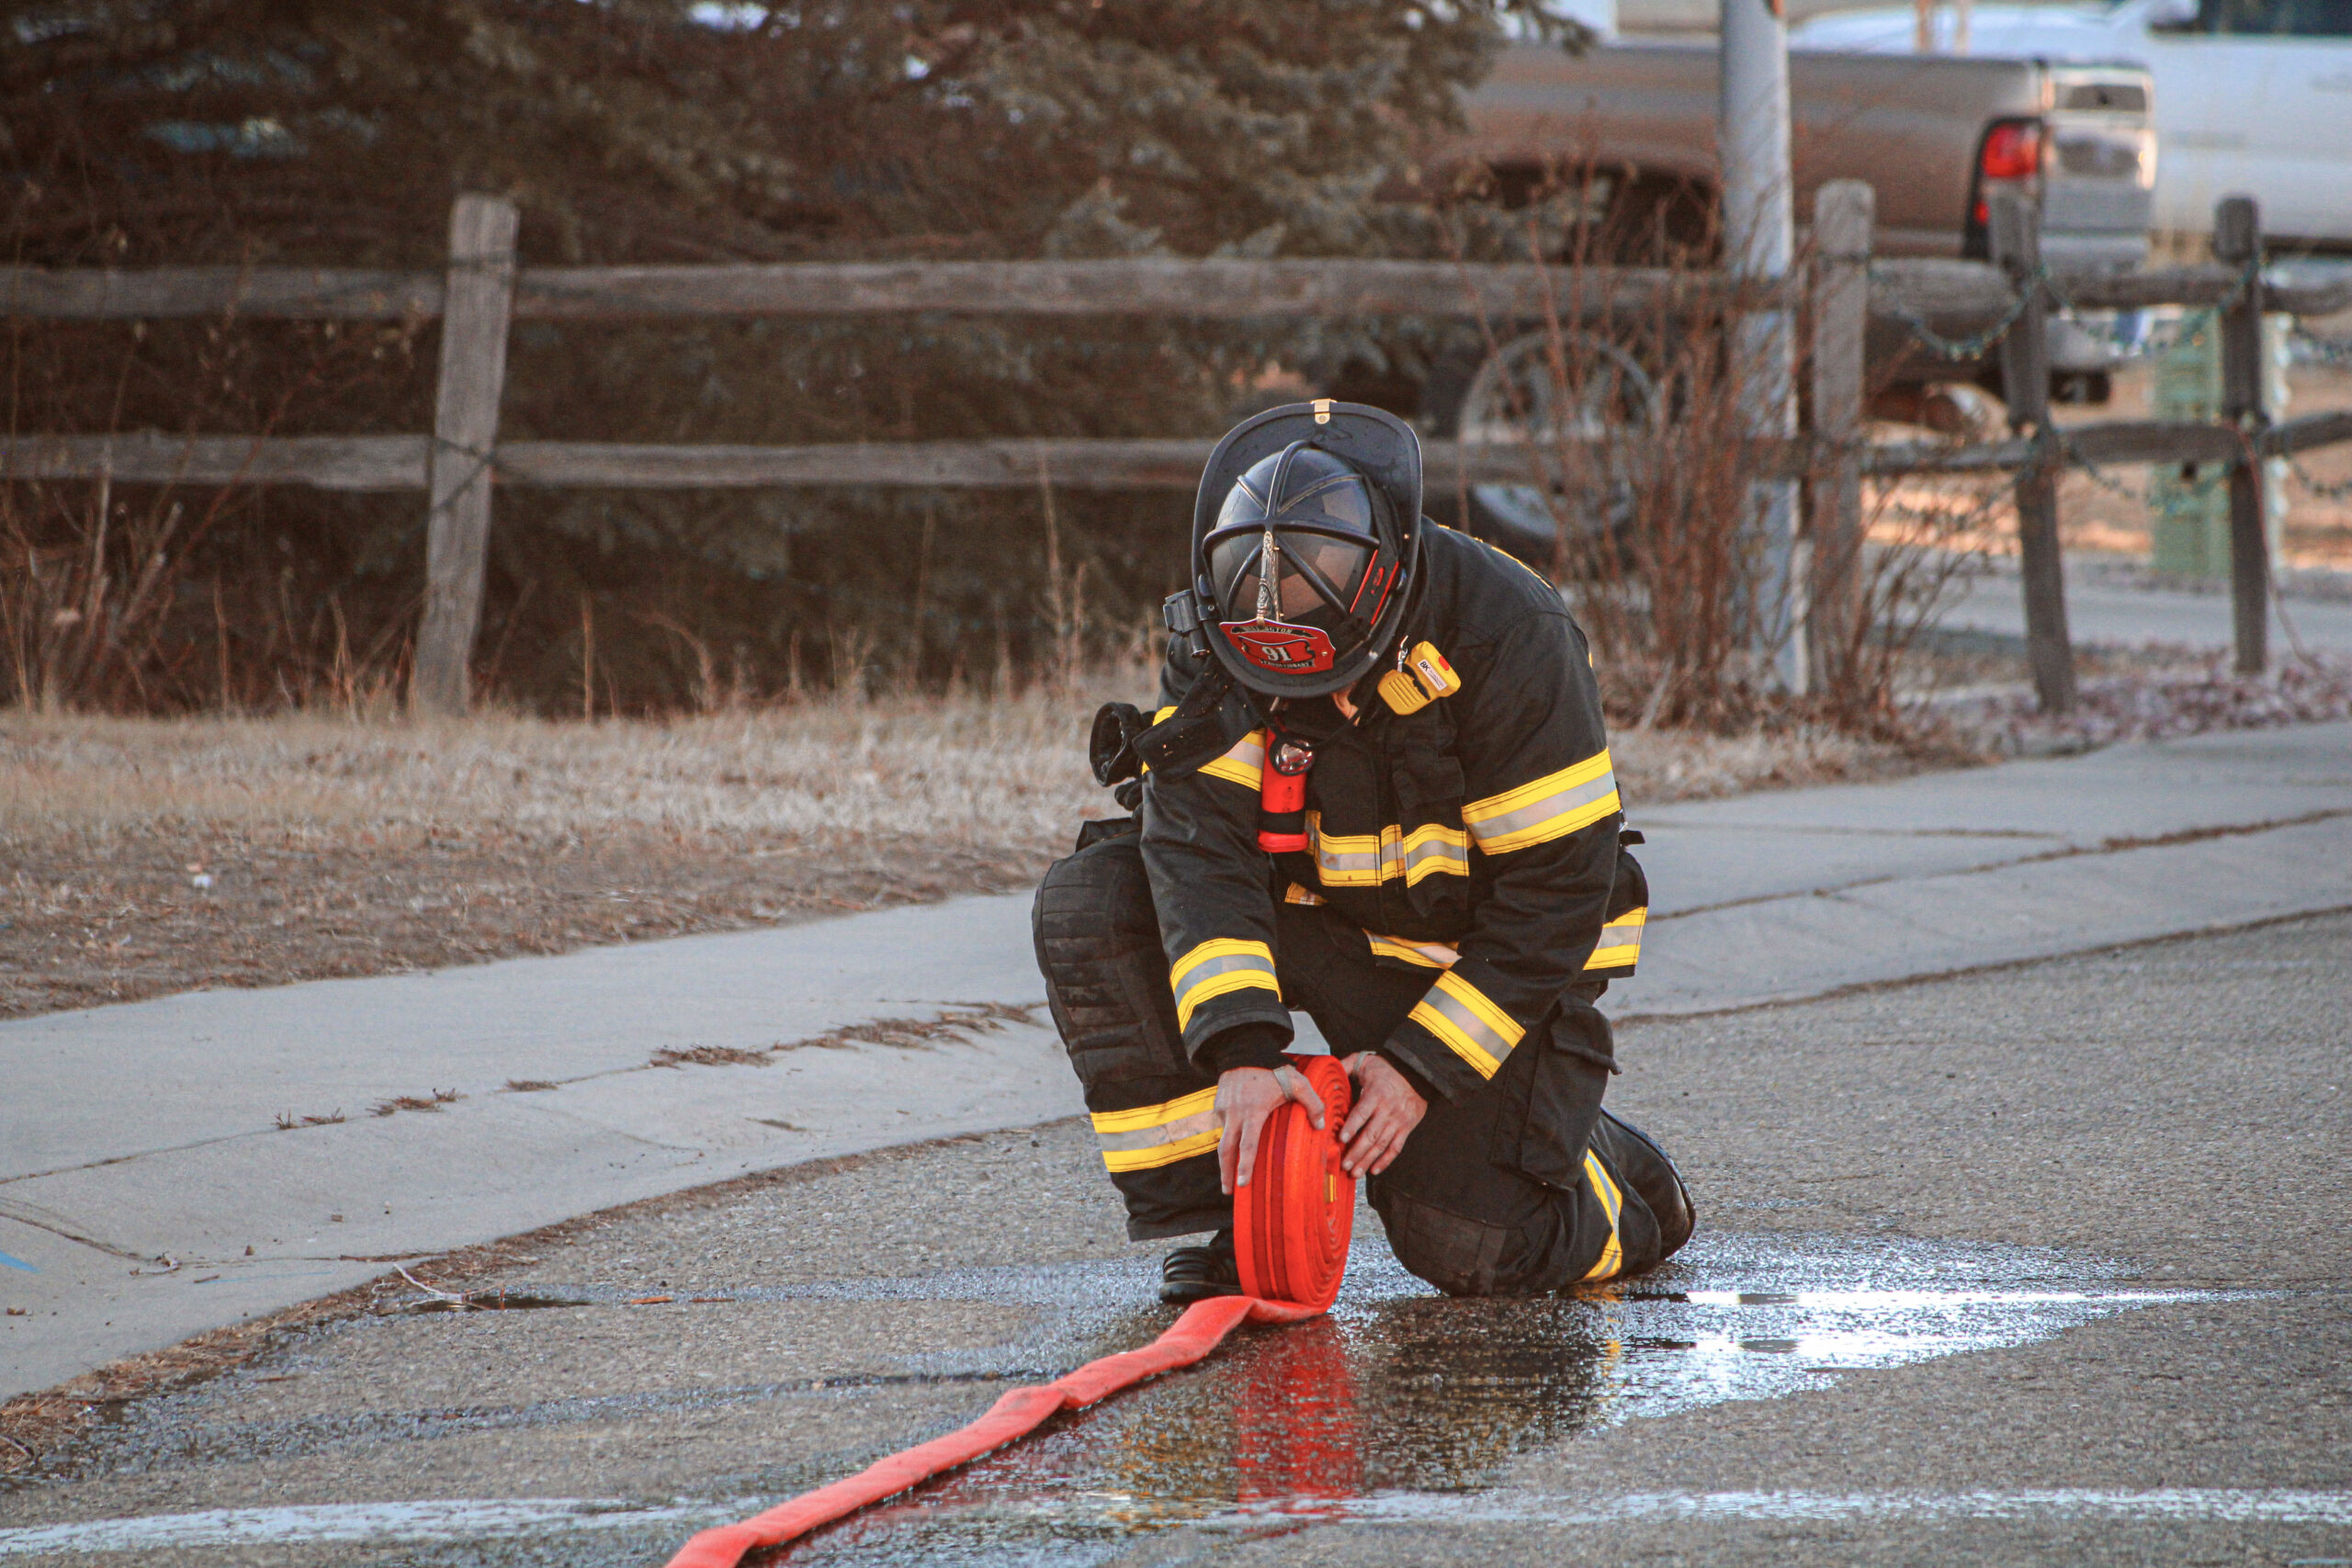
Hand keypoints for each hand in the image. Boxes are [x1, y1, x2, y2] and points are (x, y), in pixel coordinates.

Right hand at [1214, 1063, 1326, 1193]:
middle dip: (1227, 1172)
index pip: (1247, 1145)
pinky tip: (1234, 1142)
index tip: (1242, 1183)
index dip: (1244, 1165)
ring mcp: (1223, 1110)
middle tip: (1230, 1191)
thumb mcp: (1298, 1082)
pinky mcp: (1217, 1105)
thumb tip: (1320, 1125)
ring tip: (1229, 1175)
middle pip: (1226, 1150)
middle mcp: (1234, 1114)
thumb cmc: (1272, 1068)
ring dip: (1225, 1158)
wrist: (1244, 1050)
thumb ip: (1313, 1102)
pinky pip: (1223, 1125)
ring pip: (1223, 1138)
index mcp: (1253, 1112)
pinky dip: (1228, 1135)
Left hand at [1336, 1052, 1425, 1176]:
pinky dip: (1386, 1161)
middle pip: (1372, 1134)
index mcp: (1377, 1093)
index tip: (1341, 1139)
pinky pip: (1396, 1147)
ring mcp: (1399, 1120)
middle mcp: (1389, 1109)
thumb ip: (1346, 1065)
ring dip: (1368, 1160)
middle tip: (1345, 1164)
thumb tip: (1328, 1068)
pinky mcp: (1407, 1128)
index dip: (1352, 1126)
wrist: (1417, 1073)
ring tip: (1355, 1172)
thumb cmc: (1387, 1068)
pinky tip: (1374, 1170)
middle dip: (1357, 1152)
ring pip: (1382, 1145)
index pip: (1363, 1112)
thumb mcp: (1366, 1061)